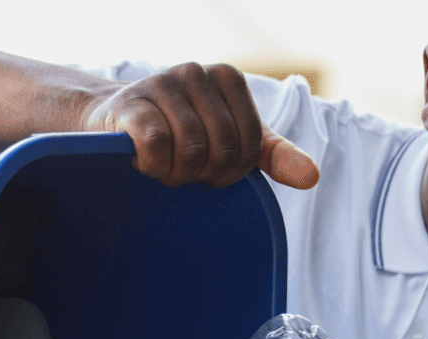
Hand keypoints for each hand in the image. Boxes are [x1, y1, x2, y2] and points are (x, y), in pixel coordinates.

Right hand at [83, 62, 318, 189]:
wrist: (116, 123)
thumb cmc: (181, 133)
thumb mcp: (232, 140)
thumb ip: (274, 155)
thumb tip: (311, 177)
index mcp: (228, 78)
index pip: (251, 146)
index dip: (232, 172)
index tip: (210, 169)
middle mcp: (197, 72)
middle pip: (223, 152)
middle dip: (203, 175)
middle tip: (184, 170)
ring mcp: (164, 83)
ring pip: (191, 153)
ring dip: (176, 175)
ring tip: (164, 166)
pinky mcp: (133, 103)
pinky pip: (158, 147)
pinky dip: (154, 167)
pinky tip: (145, 163)